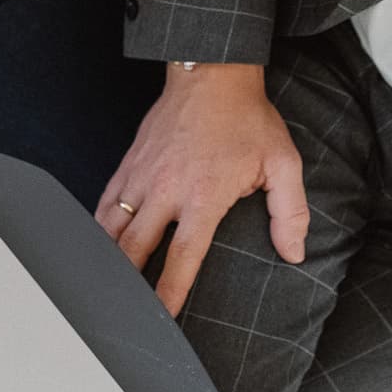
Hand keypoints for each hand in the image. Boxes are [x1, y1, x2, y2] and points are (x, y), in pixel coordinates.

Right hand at [97, 63, 308, 314]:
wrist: (210, 74)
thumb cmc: (248, 119)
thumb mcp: (282, 163)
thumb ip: (290, 212)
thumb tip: (294, 252)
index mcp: (203, 197)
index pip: (182, 257)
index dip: (169, 292)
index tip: (162, 317)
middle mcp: (165, 192)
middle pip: (135, 251)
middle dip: (127, 284)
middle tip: (125, 310)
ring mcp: (141, 179)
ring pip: (112, 231)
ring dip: (108, 261)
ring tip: (106, 287)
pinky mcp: (127, 166)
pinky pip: (104, 206)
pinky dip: (98, 231)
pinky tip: (98, 248)